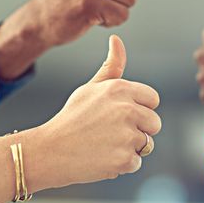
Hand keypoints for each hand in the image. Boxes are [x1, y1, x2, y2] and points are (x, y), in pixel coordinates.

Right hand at [33, 35, 160, 190]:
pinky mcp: (124, 158)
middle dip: (140, 129)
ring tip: (106, 144)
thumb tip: (116, 39)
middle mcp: (127, 109)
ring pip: (146, 143)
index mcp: (121, 89)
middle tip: (114, 132)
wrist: (49, 151)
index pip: (153, 99)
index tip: (124, 115)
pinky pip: (136, 162)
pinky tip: (103, 157)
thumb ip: (111, 66)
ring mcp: (127, 135)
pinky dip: (122, 164)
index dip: (141, 108)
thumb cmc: (72, 117)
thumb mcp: (91, 87)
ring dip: (130, 147)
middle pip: (155, 123)